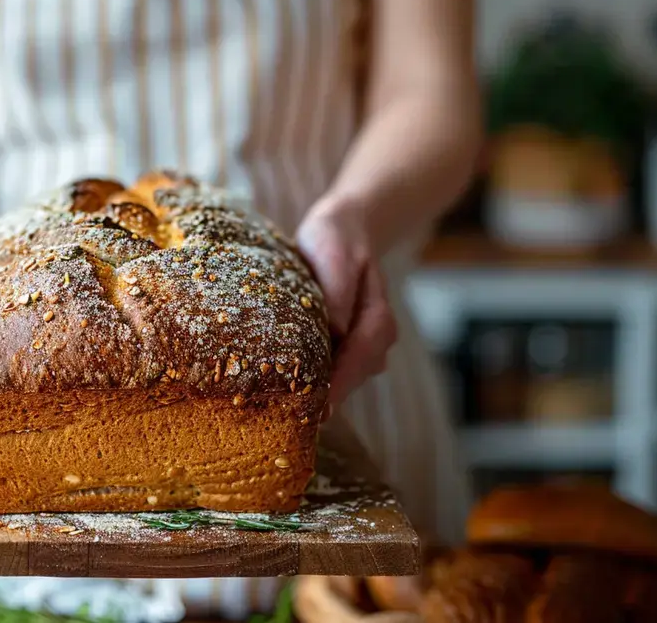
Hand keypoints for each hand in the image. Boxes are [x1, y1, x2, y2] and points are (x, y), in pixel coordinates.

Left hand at [295, 203, 397, 406]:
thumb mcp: (335, 255)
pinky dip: (306, 382)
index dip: (338, 386)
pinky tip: (279, 392)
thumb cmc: (336, 242)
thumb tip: (334, 329)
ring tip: (279, 412)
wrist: (339, 235)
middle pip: (349, 380)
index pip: (359, 360)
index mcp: (377, 320)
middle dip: (322, 399)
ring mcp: (357, 349)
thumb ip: (337, 291)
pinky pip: (326, 373)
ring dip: (313, 394)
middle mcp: (373, 341)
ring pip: (338, 381)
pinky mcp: (338, 351)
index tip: (318, 411)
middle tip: (288, 422)